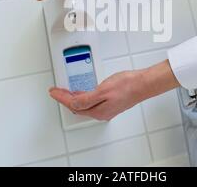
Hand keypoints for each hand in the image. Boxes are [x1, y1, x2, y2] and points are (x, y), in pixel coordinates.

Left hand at [49, 60, 179, 120]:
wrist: (142, 84)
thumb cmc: (127, 86)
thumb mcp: (102, 91)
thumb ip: (86, 99)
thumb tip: (73, 104)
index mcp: (97, 111)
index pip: (73, 105)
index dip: (61, 98)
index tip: (53, 92)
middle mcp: (100, 112)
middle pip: (77, 107)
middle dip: (65, 99)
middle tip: (56, 91)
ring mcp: (106, 108)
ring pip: (84, 105)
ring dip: (73, 98)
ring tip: (65, 91)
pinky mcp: (110, 103)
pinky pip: (91, 102)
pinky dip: (83, 97)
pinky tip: (82, 92)